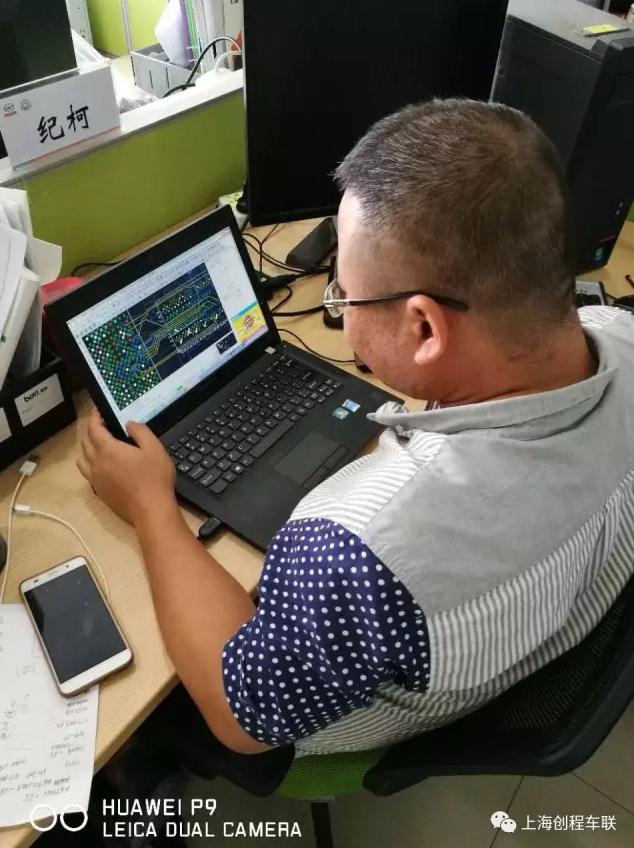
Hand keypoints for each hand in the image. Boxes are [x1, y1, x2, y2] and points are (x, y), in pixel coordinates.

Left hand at [78, 407, 176, 525]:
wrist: (150, 510)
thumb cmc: (154, 478)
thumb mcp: (155, 448)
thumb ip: (140, 431)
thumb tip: (129, 424)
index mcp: (109, 450)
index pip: (94, 428)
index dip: (94, 417)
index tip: (97, 410)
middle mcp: (97, 463)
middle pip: (86, 442)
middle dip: (91, 430)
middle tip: (100, 424)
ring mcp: (96, 478)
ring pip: (82, 458)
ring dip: (87, 447)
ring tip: (98, 444)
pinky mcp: (99, 491)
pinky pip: (87, 473)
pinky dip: (89, 464)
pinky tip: (101, 465)